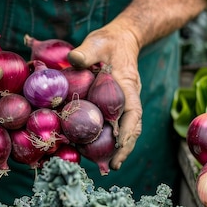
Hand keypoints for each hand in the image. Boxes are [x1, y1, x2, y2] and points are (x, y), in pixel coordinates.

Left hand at [67, 23, 142, 170]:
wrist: (120, 39)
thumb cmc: (109, 41)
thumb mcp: (97, 42)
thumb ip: (86, 52)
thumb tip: (73, 60)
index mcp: (127, 87)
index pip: (133, 113)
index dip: (128, 131)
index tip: (120, 146)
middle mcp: (127, 98)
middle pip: (130, 128)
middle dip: (124, 148)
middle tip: (113, 167)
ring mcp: (121, 103)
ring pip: (122, 128)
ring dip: (115, 147)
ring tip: (105, 166)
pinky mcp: (111, 104)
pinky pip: (110, 123)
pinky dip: (104, 136)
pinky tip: (90, 147)